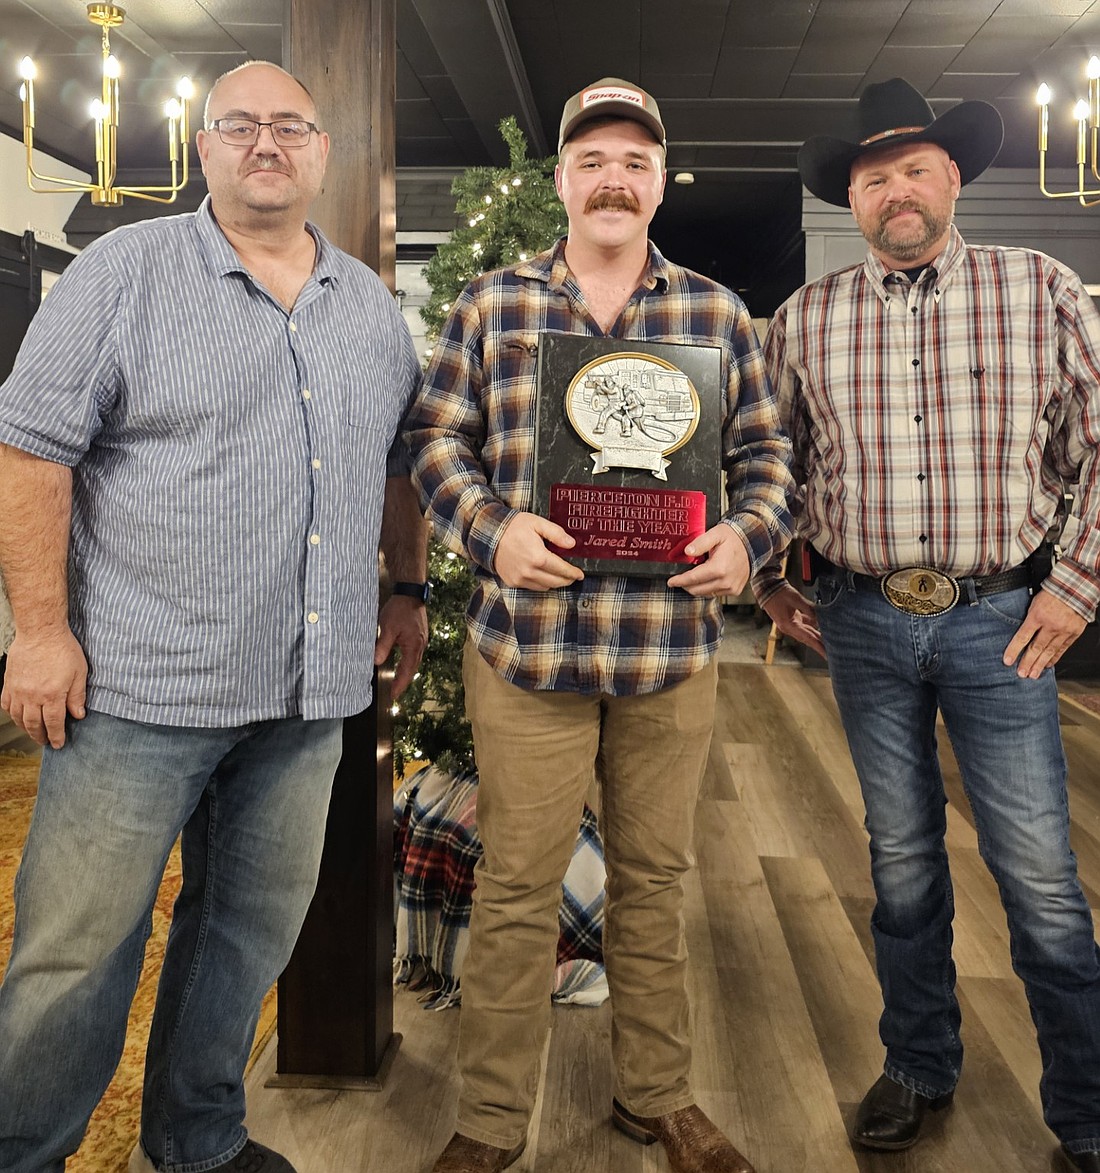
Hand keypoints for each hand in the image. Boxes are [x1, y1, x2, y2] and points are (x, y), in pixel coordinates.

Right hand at [1, 628, 86, 748]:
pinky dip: (11, 713)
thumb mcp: (79, 673)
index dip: (56, 735)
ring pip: (18, 717)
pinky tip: (17, 716)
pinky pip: (6, 704)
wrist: (40, 632)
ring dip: (26, 728)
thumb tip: (78, 714)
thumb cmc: (62, 649)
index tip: (59, 743)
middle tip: (46, 741)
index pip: (53, 723)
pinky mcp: (9, 682)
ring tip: (33, 732)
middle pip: (34, 724)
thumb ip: (77, 696)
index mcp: (51, 695)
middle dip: (41, 736)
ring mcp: (18, 690)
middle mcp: (32, 695)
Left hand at [375, 594, 429, 697]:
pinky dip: (408, 662)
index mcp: (414, 646)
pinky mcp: (419, 635)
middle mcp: (420, 645)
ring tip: (398, 681)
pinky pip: (414, 653)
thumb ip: (383, 645)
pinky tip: (402, 662)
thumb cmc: (399, 609)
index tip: (394, 695)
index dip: (400, 684)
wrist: (410, 593)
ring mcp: (421, 640)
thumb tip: (376, 662)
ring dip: (406, 672)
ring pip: (414, 661)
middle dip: (404, 681)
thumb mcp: (388, 628)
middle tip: (395, 692)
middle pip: (413, 668)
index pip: (407, 671)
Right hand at [493, 513, 583, 589]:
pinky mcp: (512, 582)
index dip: (573, 573)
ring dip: (554, 582)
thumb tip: (572, 544)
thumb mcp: (537, 523)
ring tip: (559, 575)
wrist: (489, 535)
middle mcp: (530, 572)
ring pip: (545, 587)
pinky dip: (540, 583)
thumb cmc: (514, 526)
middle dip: (567, 580)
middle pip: (556, 582)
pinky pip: (532, 587)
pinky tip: (542, 575)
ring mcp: (520, 579)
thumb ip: (556, 533)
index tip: (580, 574)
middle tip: (572, 576)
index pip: (562, 570)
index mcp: (538, 557)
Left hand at [667, 523, 749, 596]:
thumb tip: (687, 552)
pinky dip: (707, 588)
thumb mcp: (716, 534)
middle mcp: (726, 581)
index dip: (679, 581)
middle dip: (686, 585)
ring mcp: (731, 588)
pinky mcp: (735, 591)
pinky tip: (706, 578)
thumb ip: (700, 543)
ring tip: (694, 576)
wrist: (753, 543)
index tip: (670, 582)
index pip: (693, 579)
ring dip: (696, 587)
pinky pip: (715, 593)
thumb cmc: (734, 538)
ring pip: (705, 593)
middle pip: (697, 589)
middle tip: (679, 578)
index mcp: (719, 568)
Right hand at [761, 582, 825, 659]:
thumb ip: (810, 609)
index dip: (818, 646)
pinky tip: (822, 629)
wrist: (767, 588)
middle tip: (831, 653)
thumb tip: (820, 617)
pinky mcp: (793, 619)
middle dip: (820, 646)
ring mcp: (791, 624)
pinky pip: (806, 626)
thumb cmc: (778, 593)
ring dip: (818, 638)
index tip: (826, 654)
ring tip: (829, 643)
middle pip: (808, 639)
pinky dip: (814, 628)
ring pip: (808, 633)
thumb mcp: (796, 599)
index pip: (807, 638)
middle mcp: (789, 628)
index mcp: (788, 625)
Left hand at [1002, 590, 1086, 678]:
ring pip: (1049, 651)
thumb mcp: (1034, 602)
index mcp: (1037, 615)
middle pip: (1036, 648)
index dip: (1014, 650)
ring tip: (1033, 674)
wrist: (1076, 588)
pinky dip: (1054, 658)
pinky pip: (1062, 649)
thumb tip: (1020, 634)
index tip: (1007, 661)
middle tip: (1021, 674)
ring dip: (1039, 664)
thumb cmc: (1053, 593)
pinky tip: (1048, 665)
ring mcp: (1063, 630)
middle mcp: (1050, 625)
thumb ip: (1028, 619)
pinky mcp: (1073, 633)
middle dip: (1027, 662)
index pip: (1022, 637)